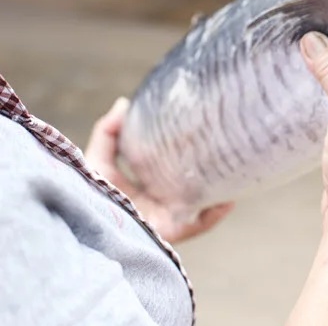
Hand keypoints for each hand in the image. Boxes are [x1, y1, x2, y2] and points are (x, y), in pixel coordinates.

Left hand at [84, 98, 234, 243]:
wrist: (91, 232)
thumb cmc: (89, 200)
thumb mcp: (95, 162)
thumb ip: (106, 133)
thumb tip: (124, 103)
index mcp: (137, 189)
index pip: (162, 168)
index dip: (176, 149)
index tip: (189, 127)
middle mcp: (155, 204)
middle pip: (185, 185)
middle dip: (203, 169)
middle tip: (218, 144)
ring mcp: (166, 219)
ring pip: (199, 203)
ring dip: (215, 189)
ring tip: (230, 168)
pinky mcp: (172, 232)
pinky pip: (200, 224)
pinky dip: (215, 213)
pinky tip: (227, 198)